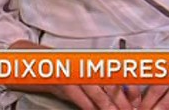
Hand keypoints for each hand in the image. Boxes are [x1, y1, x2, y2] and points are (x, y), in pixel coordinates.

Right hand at [7, 40, 141, 109]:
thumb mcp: (79, 79)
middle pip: (110, 86)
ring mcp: (75, 73)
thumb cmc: (56, 71)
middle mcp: (86, 66)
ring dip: (108, 106)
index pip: (116, 78)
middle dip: (122, 102)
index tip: (138, 103)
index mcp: (93, 65)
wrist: (30, 62)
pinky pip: (78, 95)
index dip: (128, 92)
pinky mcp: (63, 81)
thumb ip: (94, 88)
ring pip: (97, 91)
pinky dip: (88, 105)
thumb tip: (111, 100)